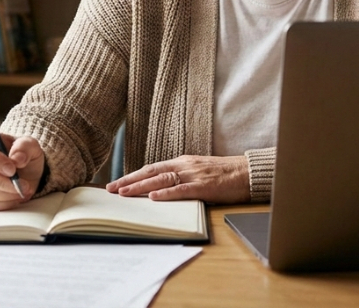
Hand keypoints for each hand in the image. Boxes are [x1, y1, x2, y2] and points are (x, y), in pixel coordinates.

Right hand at [0, 131, 45, 210]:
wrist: (25, 171)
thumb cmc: (23, 154)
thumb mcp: (30, 145)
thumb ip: (25, 147)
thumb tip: (17, 158)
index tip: (12, 170)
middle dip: (2, 182)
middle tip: (22, 184)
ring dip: (5, 194)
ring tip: (22, 190)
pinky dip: (3, 204)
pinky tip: (15, 198)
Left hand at [106, 155, 248, 203]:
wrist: (247, 172)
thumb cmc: (225, 175)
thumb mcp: (199, 171)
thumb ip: (181, 177)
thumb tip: (161, 188)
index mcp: (183, 162)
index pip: (152, 168)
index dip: (133, 175)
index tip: (117, 183)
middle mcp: (185, 165)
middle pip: (151, 172)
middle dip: (129, 181)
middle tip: (111, 189)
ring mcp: (194, 174)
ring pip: (162, 179)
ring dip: (141, 187)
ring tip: (124, 193)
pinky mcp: (204, 186)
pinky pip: (182, 189)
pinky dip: (167, 193)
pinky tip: (153, 197)